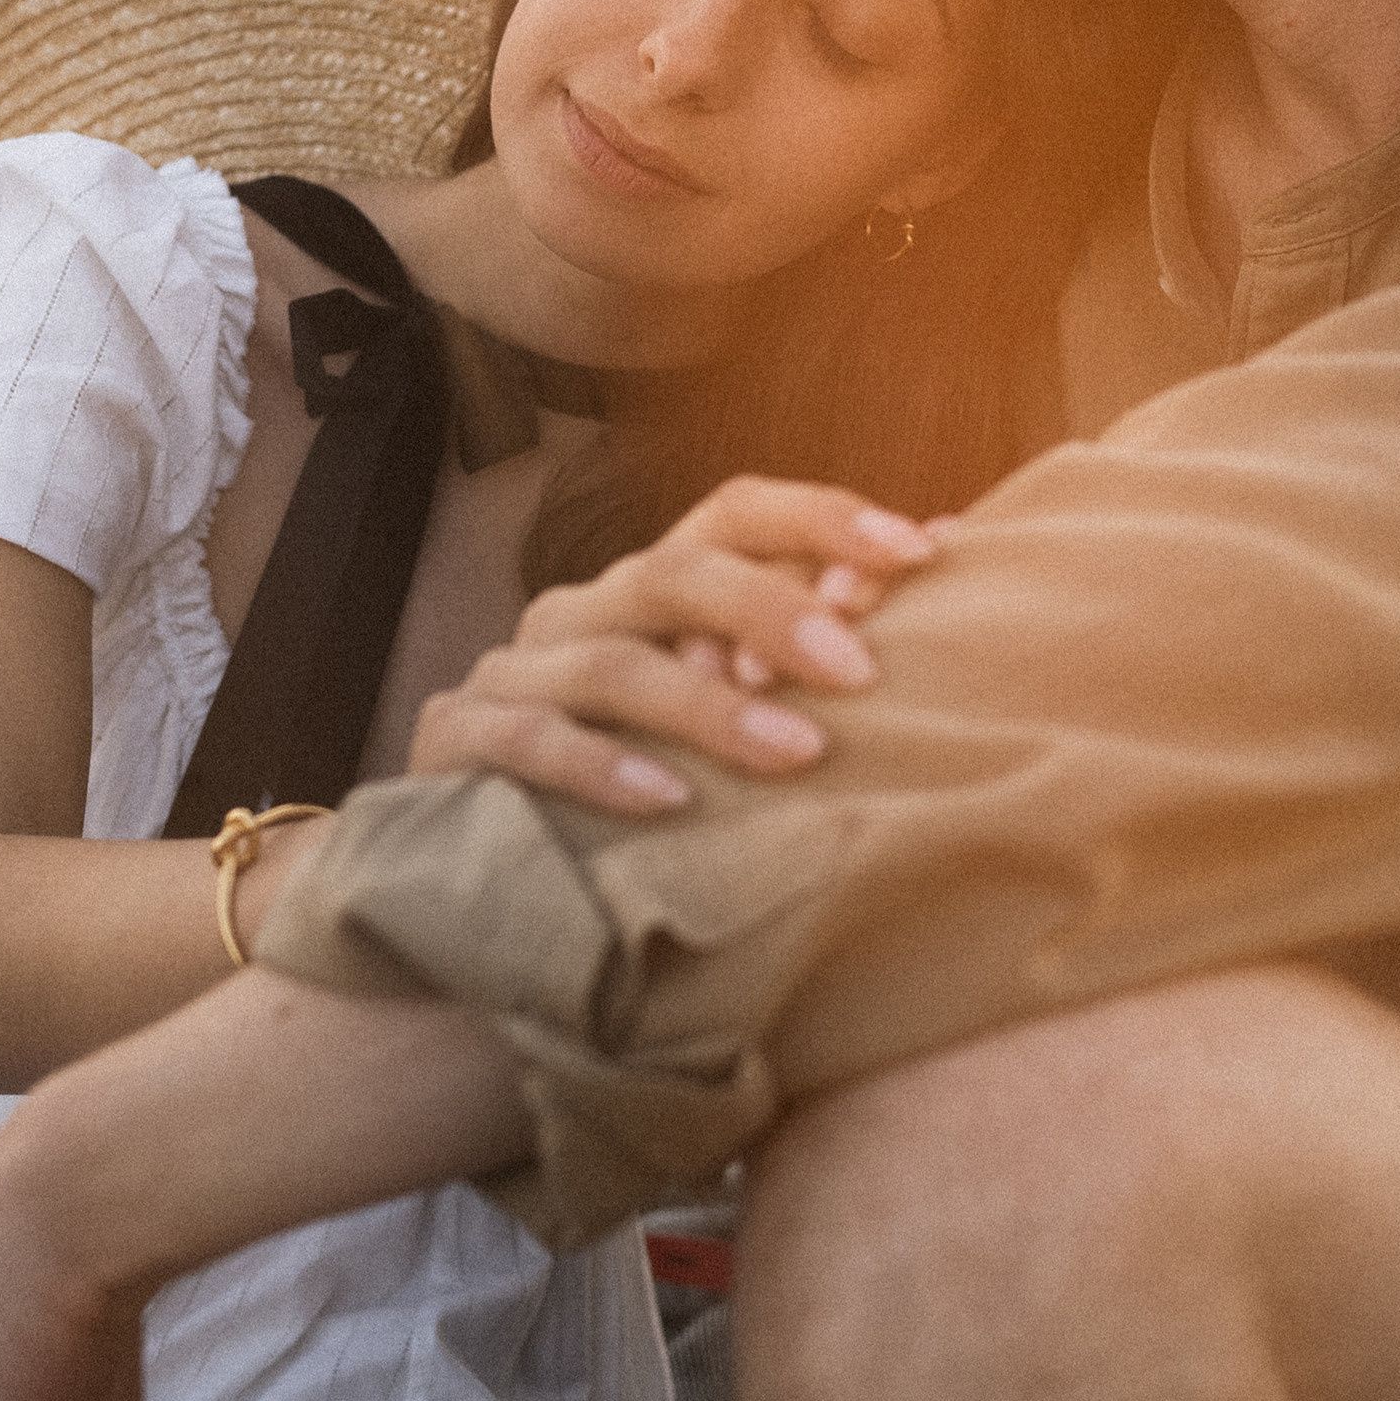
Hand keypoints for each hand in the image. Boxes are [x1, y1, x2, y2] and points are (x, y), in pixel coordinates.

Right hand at [408, 478, 940, 814]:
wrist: (473, 887)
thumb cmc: (635, 802)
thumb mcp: (726, 726)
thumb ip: (806, 663)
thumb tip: (944, 565)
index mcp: (651, 592)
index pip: (734, 513)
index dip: (823, 517)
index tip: (921, 551)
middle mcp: (580, 610)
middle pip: (676, 571)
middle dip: (776, 610)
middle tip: (860, 670)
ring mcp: (511, 673)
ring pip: (614, 662)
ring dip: (711, 707)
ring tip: (798, 755)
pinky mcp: (455, 743)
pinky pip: (527, 740)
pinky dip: (601, 766)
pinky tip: (668, 802)